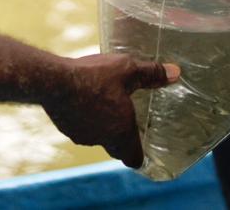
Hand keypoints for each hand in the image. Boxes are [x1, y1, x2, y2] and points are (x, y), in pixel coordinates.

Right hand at [41, 53, 179, 167]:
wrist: (53, 81)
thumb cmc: (94, 77)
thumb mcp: (127, 70)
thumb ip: (152, 74)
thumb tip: (176, 73)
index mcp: (121, 132)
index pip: (134, 159)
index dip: (139, 154)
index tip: (142, 143)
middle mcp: (102, 139)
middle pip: (116, 147)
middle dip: (121, 135)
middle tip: (126, 117)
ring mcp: (82, 135)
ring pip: (97, 136)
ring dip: (101, 124)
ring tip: (103, 101)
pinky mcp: (66, 127)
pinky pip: (80, 127)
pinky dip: (84, 117)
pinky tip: (83, 97)